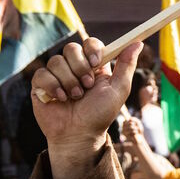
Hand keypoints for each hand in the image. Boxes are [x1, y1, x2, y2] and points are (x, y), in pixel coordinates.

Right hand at [31, 38, 141, 178]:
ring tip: (75, 97)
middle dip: (80, 68)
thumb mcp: (118, 90)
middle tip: (86, 86)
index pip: (91, 43)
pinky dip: (53, 86)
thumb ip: (126, 65)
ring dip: (68, 81)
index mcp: (94, 66)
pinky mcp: (41, 85)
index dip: (92, 49)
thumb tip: (138, 43)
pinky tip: (60, 99)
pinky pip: (42, 73)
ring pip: (56, 61)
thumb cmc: (100, 114)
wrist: (78, 135)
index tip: (96, 63)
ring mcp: (57, 75)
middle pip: (71, 48)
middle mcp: (75, 67)